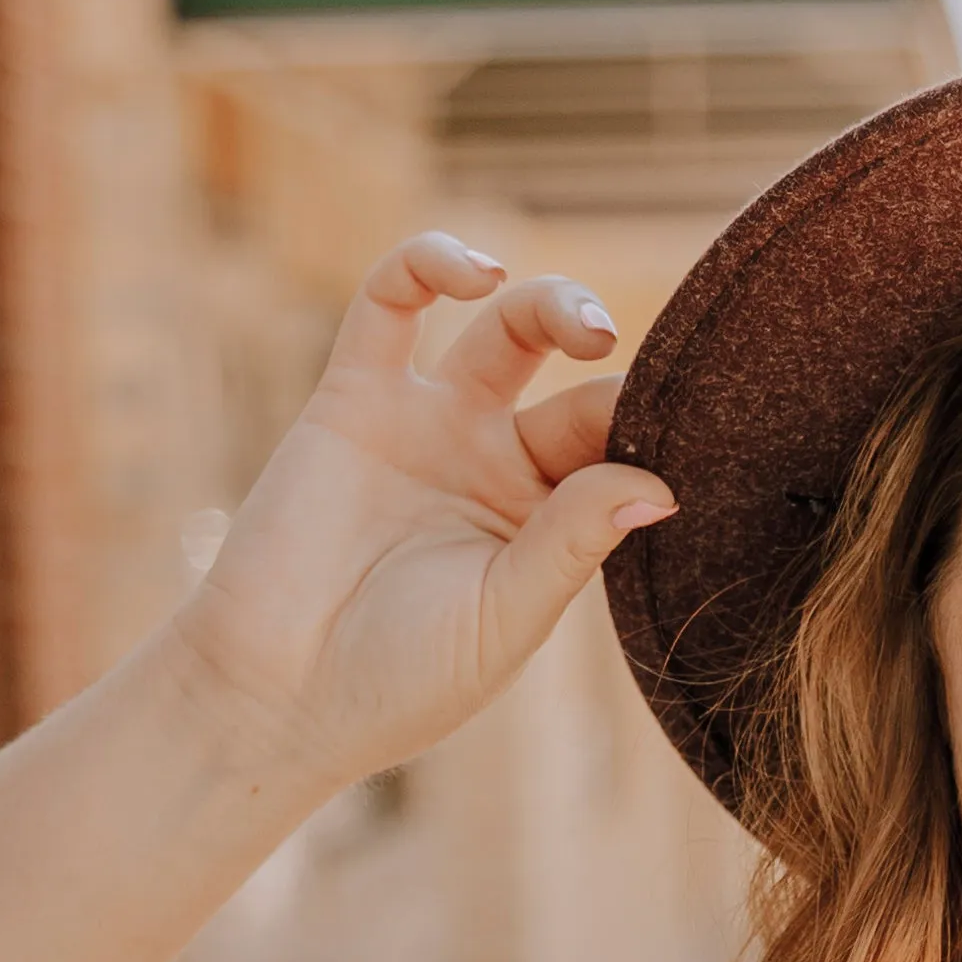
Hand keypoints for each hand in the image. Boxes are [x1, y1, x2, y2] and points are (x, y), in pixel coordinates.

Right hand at [170, 235, 672, 799]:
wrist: (276, 696)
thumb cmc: (400, 681)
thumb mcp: (504, 620)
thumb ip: (573, 545)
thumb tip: (659, 486)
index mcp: (545, 520)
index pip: (616, 448)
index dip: (651, 424)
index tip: (684, 425)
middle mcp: (492, 461)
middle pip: (574, 378)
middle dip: (607, 354)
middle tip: (615, 351)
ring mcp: (426, 423)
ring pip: (502, 327)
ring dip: (549, 302)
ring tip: (579, 325)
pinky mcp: (353, 396)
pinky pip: (391, 302)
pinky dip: (430, 265)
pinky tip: (474, 275)